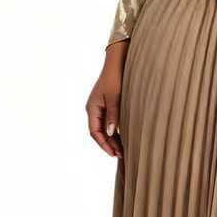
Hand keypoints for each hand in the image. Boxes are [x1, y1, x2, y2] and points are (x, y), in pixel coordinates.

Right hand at [86, 40, 127, 158]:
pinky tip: (124, 137)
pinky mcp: (108, 104)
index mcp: (92, 108)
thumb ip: (113, 115)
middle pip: (99, 132)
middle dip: (109, 144)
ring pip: (104, 128)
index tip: (114, 153)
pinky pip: (109, 121)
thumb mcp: (115, 98)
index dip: (103, 144)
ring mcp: (100, 107)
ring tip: (123, 150)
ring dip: (112, 139)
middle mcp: (94, 109)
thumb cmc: (115, 78)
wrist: (118, 62)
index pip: (94, 132)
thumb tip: (110, 133)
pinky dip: (115, 130)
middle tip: (121, 155)